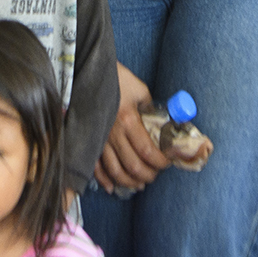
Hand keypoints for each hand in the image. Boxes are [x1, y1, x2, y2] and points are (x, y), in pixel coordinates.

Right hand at [93, 63, 170, 193]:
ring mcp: (99, 138)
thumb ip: (151, 108)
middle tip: (156, 174)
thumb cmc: (117, 78)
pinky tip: (113, 186)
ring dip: (130, 181)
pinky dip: (105, 180)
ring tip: (140, 183)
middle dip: (148, 175)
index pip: (148, 151)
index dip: (160, 162)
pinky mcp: (89, 139)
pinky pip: (96, 166)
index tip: (168, 162)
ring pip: (115, 170)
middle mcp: (113, 133)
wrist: (90, 70)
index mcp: (128, 120)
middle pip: (133, 166)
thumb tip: (164, 123)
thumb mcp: (140, 90)